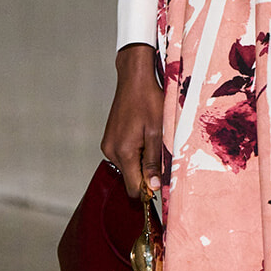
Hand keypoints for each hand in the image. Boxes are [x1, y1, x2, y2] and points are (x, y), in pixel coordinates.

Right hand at [100, 43, 164, 199]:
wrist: (134, 79)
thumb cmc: (148, 101)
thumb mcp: (158, 132)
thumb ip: (154, 161)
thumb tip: (153, 187)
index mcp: (123, 151)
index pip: (133, 188)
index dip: (148, 190)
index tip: (161, 183)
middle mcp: (111, 151)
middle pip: (130, 178)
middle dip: (146, 174)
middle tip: (160, 153)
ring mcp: (108, 145)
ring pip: (128, 167)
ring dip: (142, 161)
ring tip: (152, 140)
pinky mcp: (109, 139)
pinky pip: (124, 156)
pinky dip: (135, 153)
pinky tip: (144, 136)